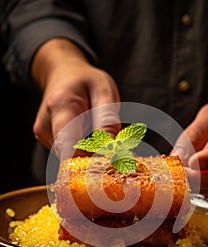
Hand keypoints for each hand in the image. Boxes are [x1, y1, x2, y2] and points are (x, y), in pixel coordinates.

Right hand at [32, 39, 120, 159]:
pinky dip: (83, 152)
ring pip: (71, 157)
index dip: (88, 160)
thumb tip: (110, 147)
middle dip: (93, 158)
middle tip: (114, 148)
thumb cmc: (85, 81)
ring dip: (90, 154)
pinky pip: (68, 154)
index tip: (107, 160)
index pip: (68, 146)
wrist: (62, 74)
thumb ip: (107, 119)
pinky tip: (90, 139)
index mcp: (60, 107)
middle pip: (70, 156)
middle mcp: (45, 125)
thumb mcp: (103, 91)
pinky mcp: (46, 141)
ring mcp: (44, 135)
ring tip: (101, 137)